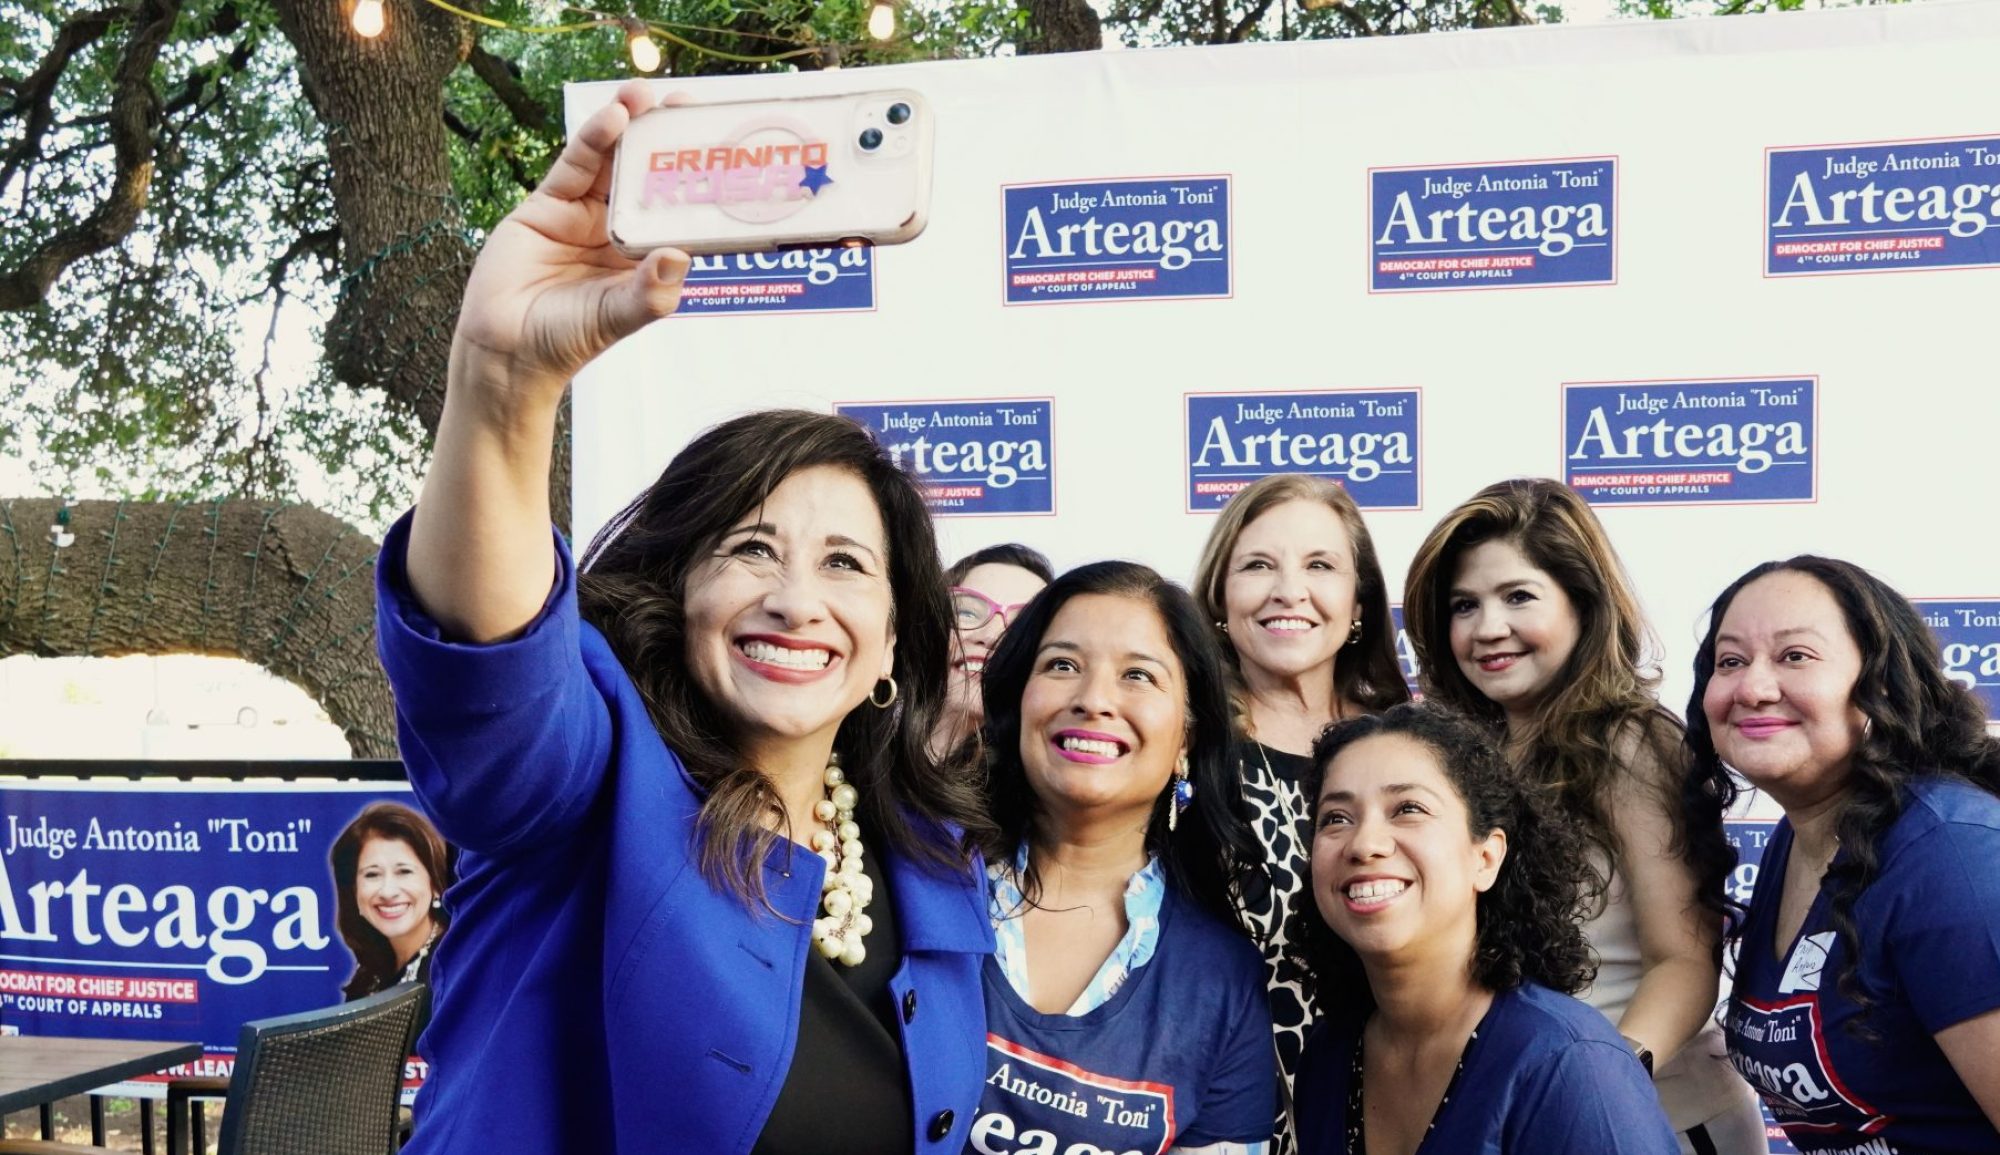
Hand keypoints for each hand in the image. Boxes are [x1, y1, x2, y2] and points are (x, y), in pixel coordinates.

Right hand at [452, 79, 692, 405]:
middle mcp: (619, 230)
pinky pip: (576, 165)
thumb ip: (651, 292)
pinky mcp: (549, 204)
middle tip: (687, 104)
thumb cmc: (568, 340)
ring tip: (647, 95)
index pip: (678, 208)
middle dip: (664, 139)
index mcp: (645, 255)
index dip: (697, 178)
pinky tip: (613, 118)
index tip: (720, 146)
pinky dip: (594, 139)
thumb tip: (680, 255)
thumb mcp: (619, 317)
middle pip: (647, 175)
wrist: (507, 349)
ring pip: (612, 161)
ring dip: (630, 126)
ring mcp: (585, 214)